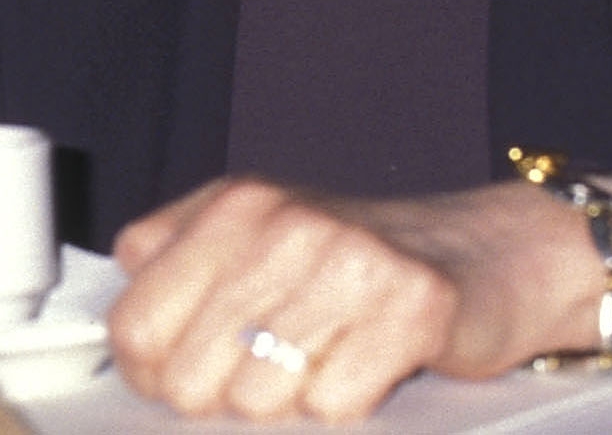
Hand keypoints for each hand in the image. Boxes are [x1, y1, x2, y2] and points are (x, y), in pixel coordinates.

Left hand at [106, 177, 607, 420]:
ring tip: (321, 363)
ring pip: (257, 400)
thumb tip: (125, 334)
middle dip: (219, 398)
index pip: (136, 321)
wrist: (485, 252)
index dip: (148, 373)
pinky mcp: (410, 306)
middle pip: (189, 376)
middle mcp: (283, 223)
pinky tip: (366, 366)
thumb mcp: (256, 236)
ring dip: (287, 404)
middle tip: (263, 379)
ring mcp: (347, 261)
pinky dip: (346, 405)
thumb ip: (179, 266)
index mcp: (233, 205)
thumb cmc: (360, 258)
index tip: (173, 381)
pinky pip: (332, 405)